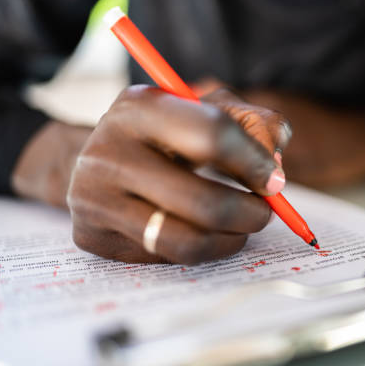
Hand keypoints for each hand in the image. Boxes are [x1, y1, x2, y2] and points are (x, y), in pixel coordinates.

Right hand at [65, 86, 290, 263]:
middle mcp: (108, 152)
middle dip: (252, 214)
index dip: (255, 162)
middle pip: (205, 202)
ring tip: (241, 227)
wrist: (89, 157)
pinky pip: (166, 258)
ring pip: (188, 241)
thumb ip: (252, 121)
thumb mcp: (204, 109)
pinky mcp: (94, 237)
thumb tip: (275, 162)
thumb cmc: (162, 133)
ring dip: (231, 240)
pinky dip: (201, 250)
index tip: (273, 180)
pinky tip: (203, 231)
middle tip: (264, 212)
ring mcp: (94, 199)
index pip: (212, 135)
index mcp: (139, 108)